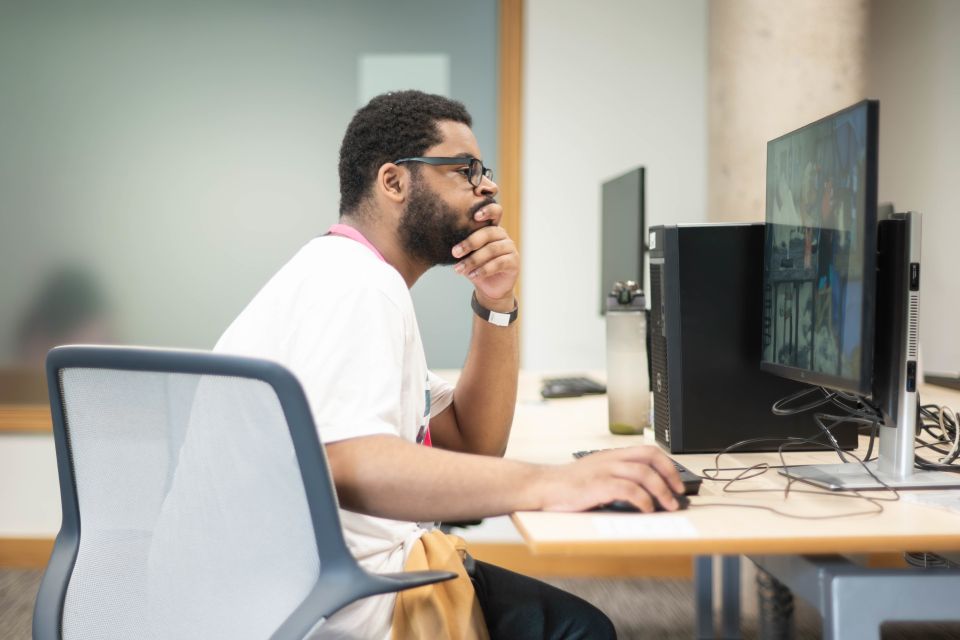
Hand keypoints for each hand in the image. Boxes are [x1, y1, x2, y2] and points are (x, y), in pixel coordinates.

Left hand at [452, 203, 517, 307]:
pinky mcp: (514, 262)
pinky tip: (472, 275)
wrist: (489, 287)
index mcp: (491, 228)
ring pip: (491, 250)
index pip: (495, 212)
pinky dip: (483, 270)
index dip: (487, 210)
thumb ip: (462, 246)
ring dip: (473, 260)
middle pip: (488, 233)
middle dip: (469, 243)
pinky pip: (498, 263)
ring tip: (459, 269)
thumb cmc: (476, 266)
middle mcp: (502, 235)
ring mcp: (510, 248)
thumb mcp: (467, 254)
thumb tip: (444, 242)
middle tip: (454, 253)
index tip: (475, 216)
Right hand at [535, 446, 685, 512]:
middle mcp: (611, 459)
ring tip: (667, 506)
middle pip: (650, 457)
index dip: (667, 465)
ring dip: (661, 491)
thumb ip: (617, 476)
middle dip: (670, 475)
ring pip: (643, 473)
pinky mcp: (598, 485)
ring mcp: (605, 470)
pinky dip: (643, 500)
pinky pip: (628, 489)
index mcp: (612, 455)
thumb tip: (644, 492)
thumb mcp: (596, 473)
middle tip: (677, 494)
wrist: (543, 486)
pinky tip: (646, 509)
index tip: (676, 482)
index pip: (648, 451)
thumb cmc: (569, 485)